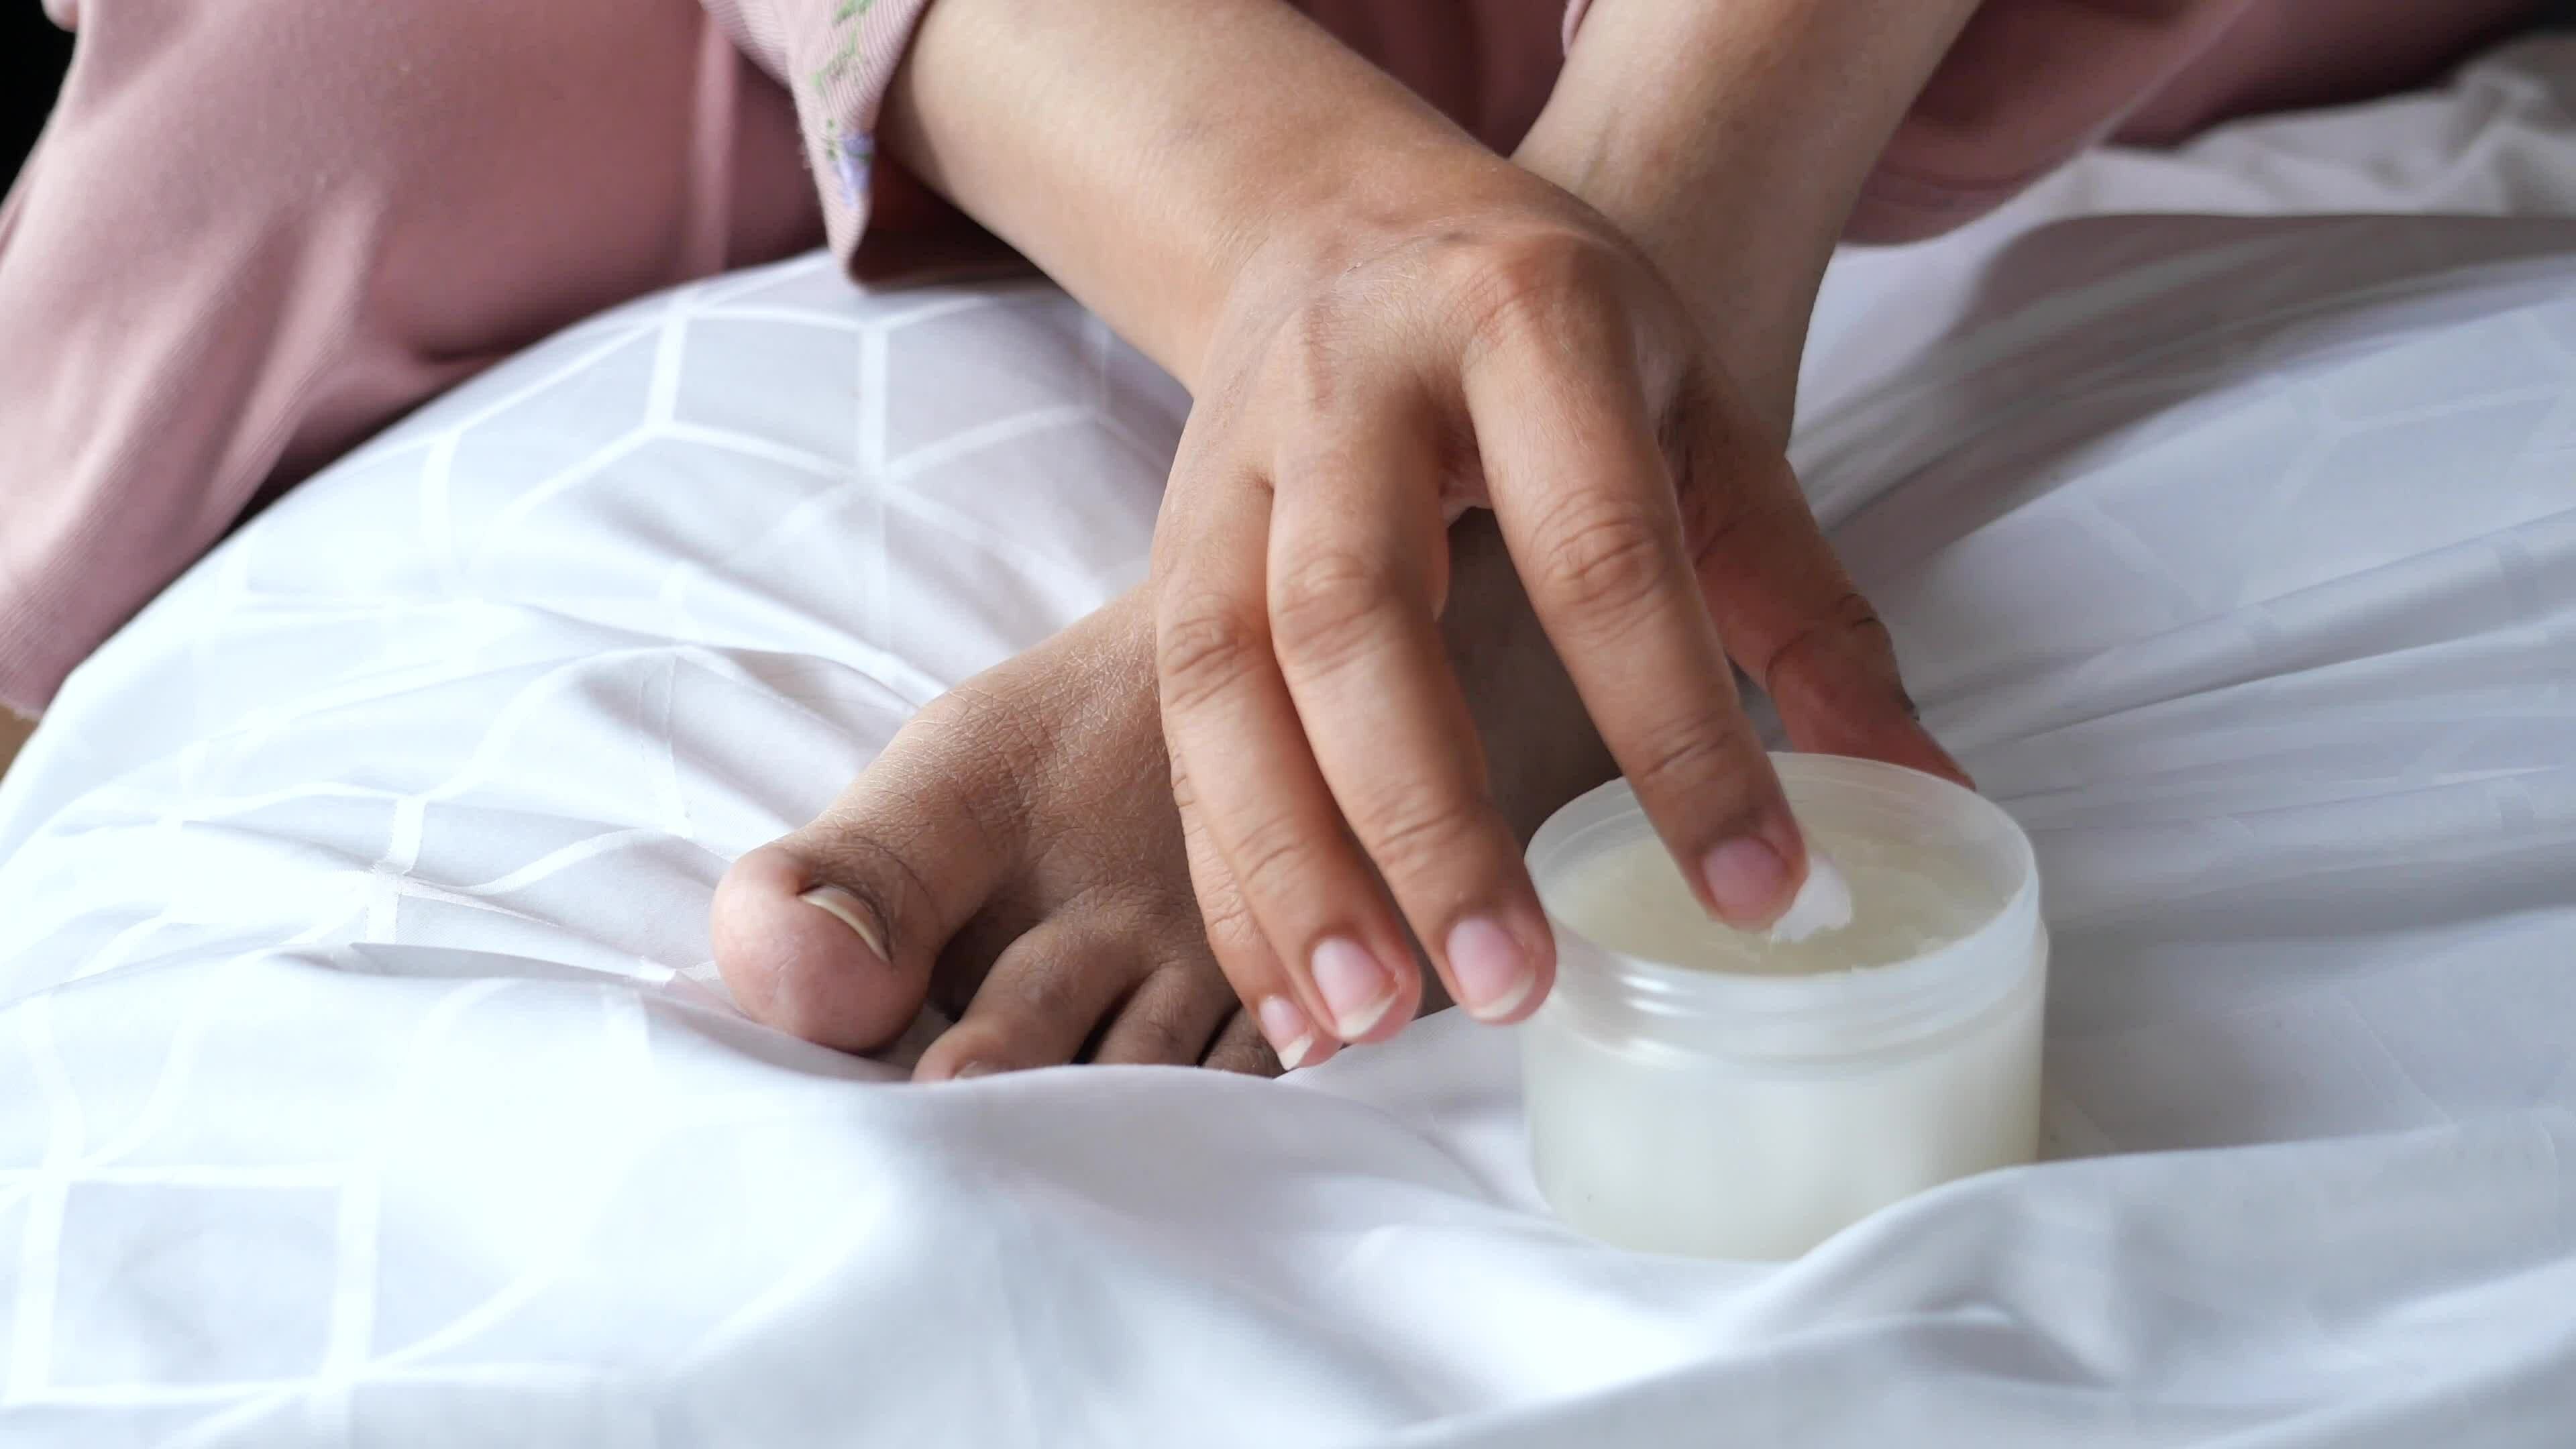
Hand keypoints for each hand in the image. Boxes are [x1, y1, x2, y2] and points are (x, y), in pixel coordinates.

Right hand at [1151, 157, 1959, 1052]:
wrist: (1344, 227)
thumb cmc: (1549, 335)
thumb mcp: (1700, 420)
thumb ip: (1802, 608)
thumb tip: (1925, 791)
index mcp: (1520, 326)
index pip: (1598, 549)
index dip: (1679, 728)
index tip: (1761, 890)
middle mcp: (1344, 392)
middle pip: (1354, 616)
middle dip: (1426, 818)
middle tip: (1520, 987)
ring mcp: (1230, 471)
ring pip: (1225, 681)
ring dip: (1292, 865)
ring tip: (1370, 1023)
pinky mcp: (1167, 552)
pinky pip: (1177, 731)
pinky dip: (1231, 874)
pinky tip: (1295, 1001)